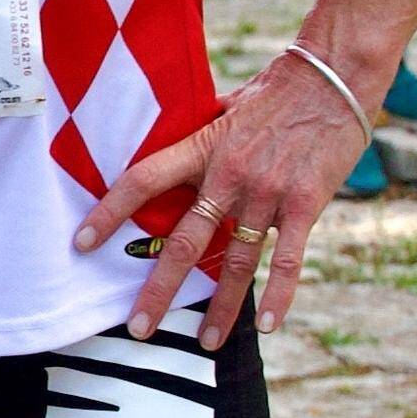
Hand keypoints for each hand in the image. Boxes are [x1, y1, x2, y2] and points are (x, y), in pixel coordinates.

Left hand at [77, 42, 369, 348]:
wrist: (335, 75)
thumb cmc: (280, 87)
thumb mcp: (227, 106)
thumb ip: (202, 134)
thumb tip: (177, 138)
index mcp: (202, 148)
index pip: (142, 182)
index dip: (108, 213)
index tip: (81, 244)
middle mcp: (228, 175)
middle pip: (183, 242)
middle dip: (159, 289)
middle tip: (138, 327)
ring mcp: (266, 193)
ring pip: (235, 261)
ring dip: (220, 306)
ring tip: (207, 342)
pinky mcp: (305, 204)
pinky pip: (287, 259)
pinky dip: (279, 295)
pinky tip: (269, 325)